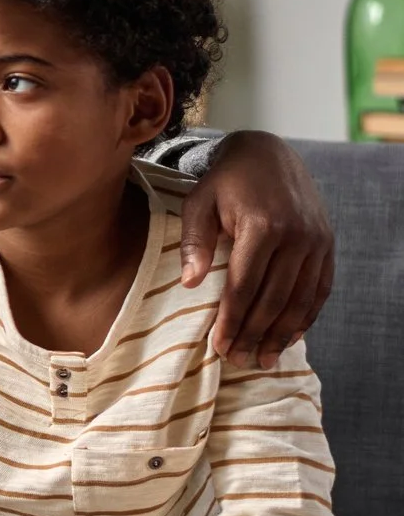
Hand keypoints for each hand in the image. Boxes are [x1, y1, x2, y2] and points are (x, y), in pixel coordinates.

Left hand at [179, 131, 334, 368]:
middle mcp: (296, 236)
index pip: (245, 286)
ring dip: (282, 334)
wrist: (269, 154)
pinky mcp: (327, 244)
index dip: (232, 320)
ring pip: (300, 299)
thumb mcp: (199, 202)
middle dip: (255, 334)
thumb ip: (193, 242)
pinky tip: (289, 337)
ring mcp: (317, 241)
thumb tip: (189, 284)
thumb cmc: (225, 182)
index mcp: (262, 226)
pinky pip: (319, 288)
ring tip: (263, 359)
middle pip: (274, 299)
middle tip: (238, 360)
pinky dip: (306, 316)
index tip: (219, 346)